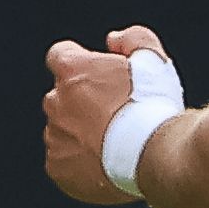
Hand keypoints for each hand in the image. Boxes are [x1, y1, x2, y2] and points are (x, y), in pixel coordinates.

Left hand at [42, 25, 170, 203]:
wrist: (155, 156)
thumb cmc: (155, 106)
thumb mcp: (153, 60)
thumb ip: (132, 40)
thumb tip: (112, 40)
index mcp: (72, 70)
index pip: (61, 55)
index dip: (80, 63)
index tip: (99, 75)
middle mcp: (55, 101)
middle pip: (62, 96)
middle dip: (83, 102)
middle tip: (118, 115)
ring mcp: (54, 136)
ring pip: (63, 130)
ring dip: (82, 133)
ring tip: (116, 144)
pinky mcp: (57, 167)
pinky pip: (64, 161)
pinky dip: (80, 163)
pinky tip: (106, 165)